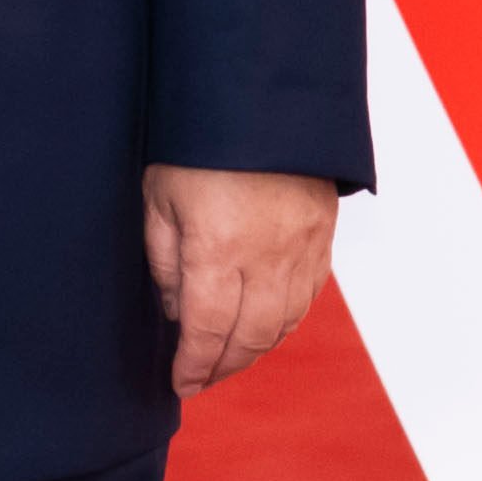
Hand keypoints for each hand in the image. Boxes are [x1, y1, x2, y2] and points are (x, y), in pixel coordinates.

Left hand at [144, 164, 336, 394]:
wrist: (262, 98)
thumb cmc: (199, 141)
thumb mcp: (159, 194)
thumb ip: (165, 258)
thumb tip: (177, 310)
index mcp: (218, 250)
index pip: (205, 329)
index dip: (193, 364)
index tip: (180, 382)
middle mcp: (266, 258)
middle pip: (249, 338)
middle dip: (223, 366)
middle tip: (201, 378)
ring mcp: (301, 250)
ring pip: (283, 324)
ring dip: (255, 349)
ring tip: (228, 358)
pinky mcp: (322, 237)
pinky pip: (307, 298)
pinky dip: (284, 322)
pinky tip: (264, 326)